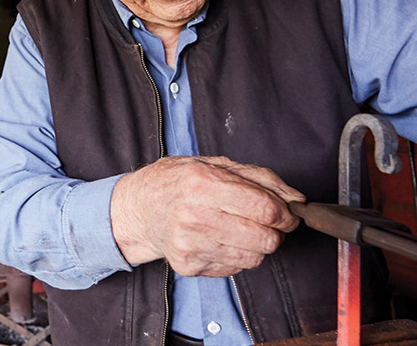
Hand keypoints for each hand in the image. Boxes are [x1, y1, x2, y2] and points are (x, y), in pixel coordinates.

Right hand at [110, 156, 304, 276]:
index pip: (266, 209)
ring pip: (254, 257)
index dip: (286, 214)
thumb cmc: (175, 182)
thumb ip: (259, 177)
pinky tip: (220, 239)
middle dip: (275, 232)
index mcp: (202, 183)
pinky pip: (235, 268)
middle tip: (266, 222)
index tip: (288, 213)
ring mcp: (190, 244)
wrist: (137, 209)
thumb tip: (296, 198)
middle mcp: (194, 216)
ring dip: (256, 245)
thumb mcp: (213, 164)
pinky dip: (236, 255)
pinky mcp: (189, 265)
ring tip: (238, 228)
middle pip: (265, 239)